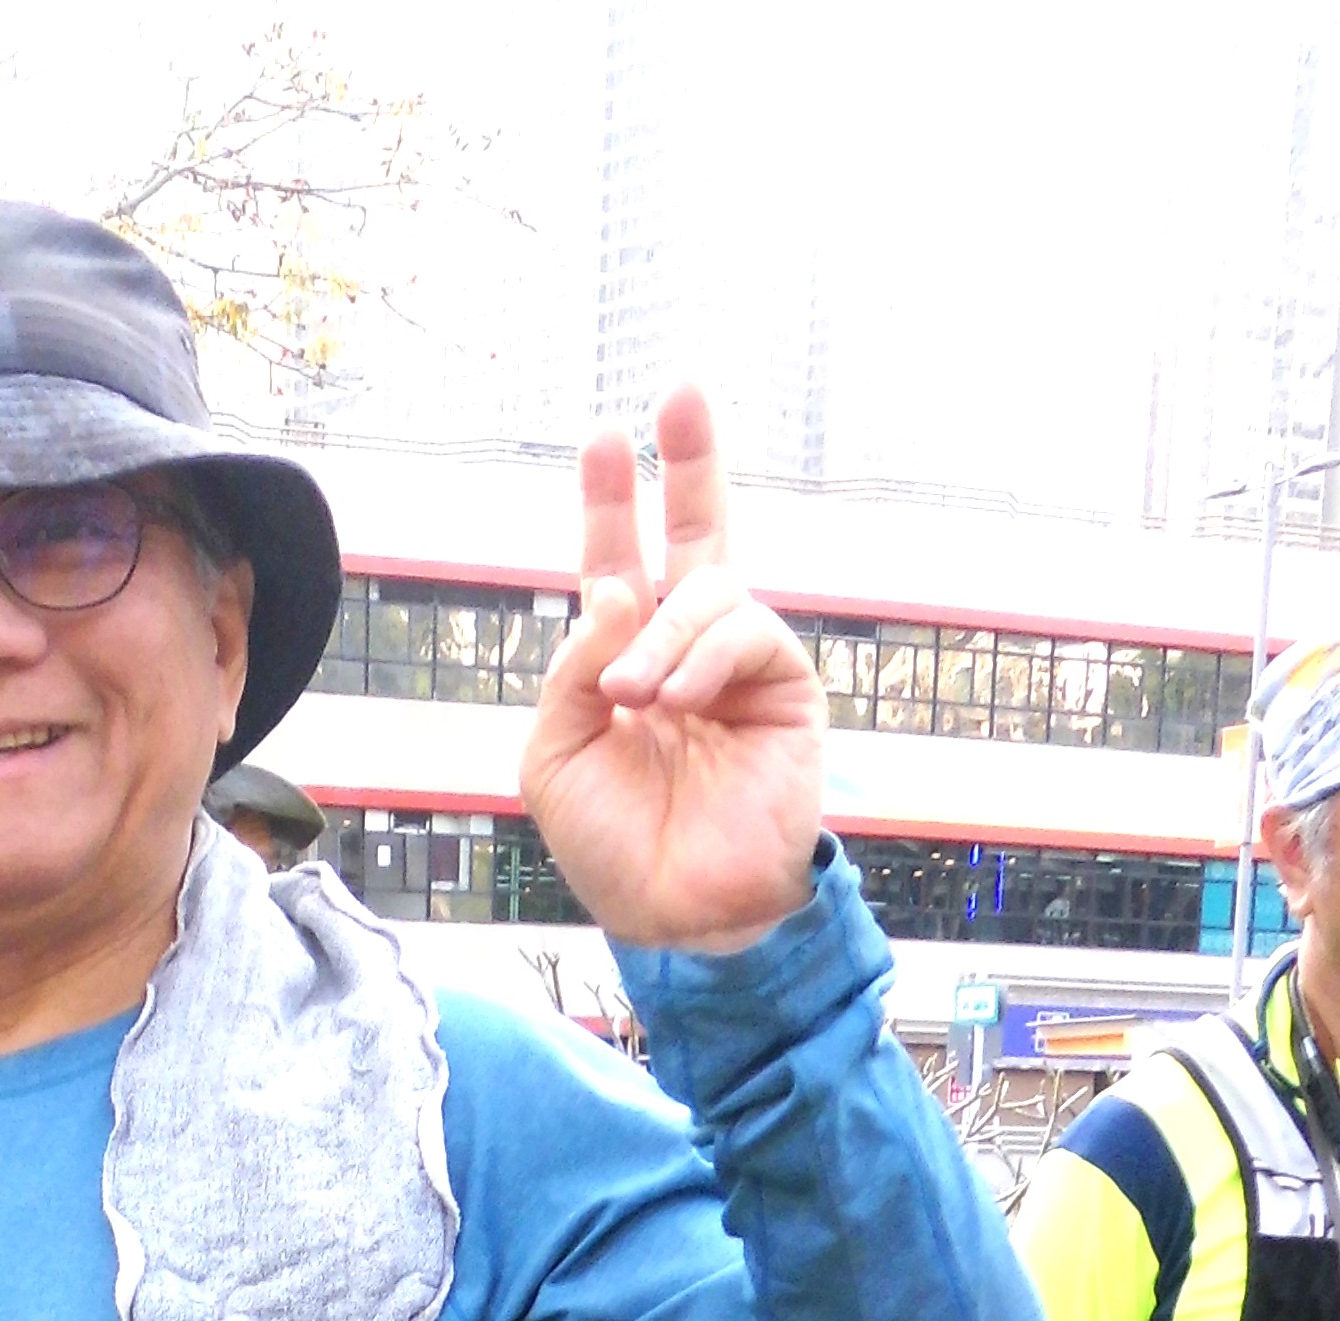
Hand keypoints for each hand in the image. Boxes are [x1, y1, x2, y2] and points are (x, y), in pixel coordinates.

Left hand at [518, 387, 822, 955]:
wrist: (676, 913)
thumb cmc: (612, 846)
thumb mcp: (554, 757)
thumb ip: (570, 670)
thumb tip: (613, 587)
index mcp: (626, 661)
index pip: (619, 564)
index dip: (611, 502)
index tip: (604, 436)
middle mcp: (686, 652)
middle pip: (697, 532)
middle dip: (691, 459)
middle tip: (680, 389)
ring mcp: (739, 666)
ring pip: (708, 591)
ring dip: (660, 634)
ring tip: (631, 698)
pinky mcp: (785, 687)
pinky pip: (745, 631)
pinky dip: (701, 657)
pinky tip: (675, 700)